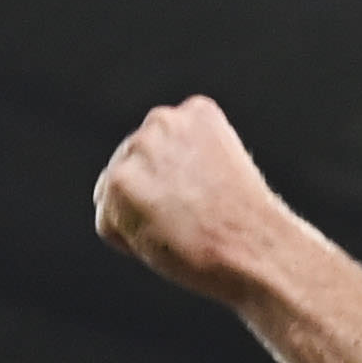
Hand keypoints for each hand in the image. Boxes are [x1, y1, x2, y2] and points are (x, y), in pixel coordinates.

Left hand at [92, 96, 310, 304]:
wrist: (254, 250)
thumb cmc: (246, 228)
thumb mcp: (223, 175)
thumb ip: (186, 166)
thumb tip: (154, 186)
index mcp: (196, 112)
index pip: (161, 151)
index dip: (177, 188)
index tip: (205, 204)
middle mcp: (163, 120)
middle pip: (133, 169)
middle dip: (151, 200)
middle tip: (190, 223)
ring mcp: (139, 149)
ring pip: (115, 195)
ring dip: (138, 221)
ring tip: (179, 232)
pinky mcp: (119, 182)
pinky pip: (107, 223)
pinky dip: (129, 243)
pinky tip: (164, 242)